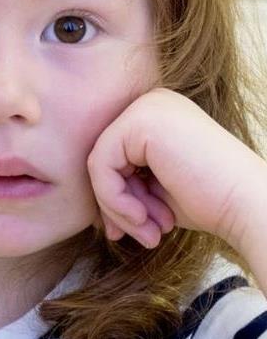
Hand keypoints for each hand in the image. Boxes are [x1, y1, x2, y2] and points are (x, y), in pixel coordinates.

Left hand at [87, 87, 266, 252]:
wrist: (245, 204)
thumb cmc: (210, 202)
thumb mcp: (155, 191)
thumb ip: (124, 187)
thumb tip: (93, 212)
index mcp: (157, 114)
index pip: (114, 157)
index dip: (118, 199)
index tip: (137, 230)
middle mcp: (151, 102)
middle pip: (103, 158)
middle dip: (116, 205)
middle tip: (143, 236)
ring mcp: (146, 107)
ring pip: (99, 164)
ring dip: (117, 208)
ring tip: (148, 232)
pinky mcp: (140, 120)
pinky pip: (101, 165)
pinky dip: (114, 199)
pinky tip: (143, 218)